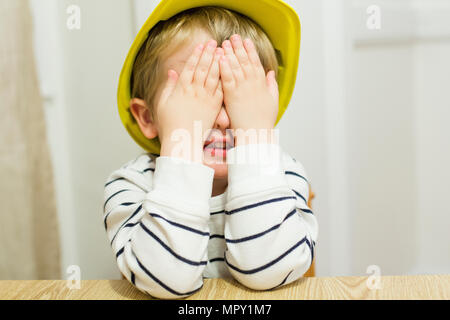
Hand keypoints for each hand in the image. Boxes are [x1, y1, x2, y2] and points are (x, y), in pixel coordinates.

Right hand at [156, 40, 223, 161]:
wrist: (182, 141)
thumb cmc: (170, 124)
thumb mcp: (163, 103)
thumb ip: (168, 86)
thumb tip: (172, 72)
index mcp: (181, 89)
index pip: (190, 67)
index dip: (196, 55)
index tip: (201, 45)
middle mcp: (195, 92)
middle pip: (203, 68)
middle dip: (209, 54)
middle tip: (214, 42)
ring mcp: (206, 99)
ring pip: (214, 77)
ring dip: (218, 63)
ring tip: (222, 52)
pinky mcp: (214, 108)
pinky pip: (221, 90)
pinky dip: (224, 79)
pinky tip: (228, 71)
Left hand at [219, 34, 278, 132]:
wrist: (256, 132)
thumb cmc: (264, 120)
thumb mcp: (273, 99)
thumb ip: (271, 84)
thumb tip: (270, 73)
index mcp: (262, 83)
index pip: (256, 62)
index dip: (250, 50)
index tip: (246, 40)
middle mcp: (252, 83)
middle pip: (244, 61)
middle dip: (238, 47)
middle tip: (233, 37)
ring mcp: (242, 88)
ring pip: (235, 67)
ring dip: (230, 53)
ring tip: (225, 43)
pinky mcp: (232, 95)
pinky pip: (227, 78)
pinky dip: (224, 67)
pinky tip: (220, 58)